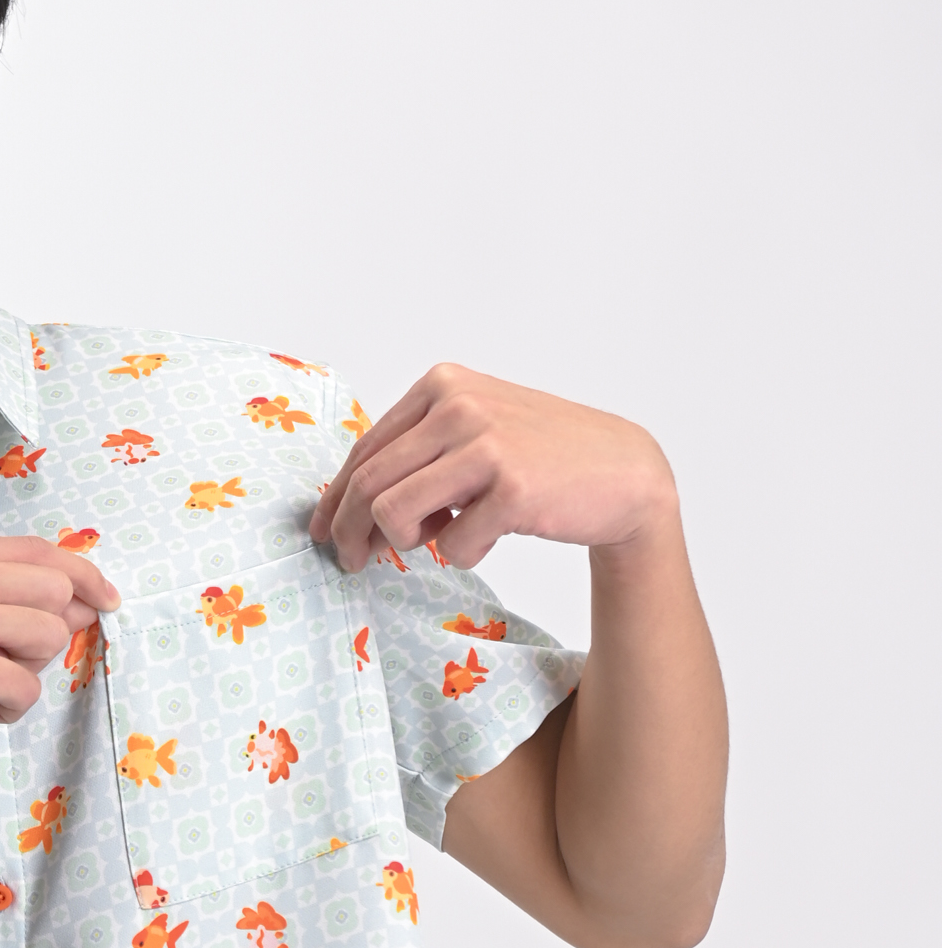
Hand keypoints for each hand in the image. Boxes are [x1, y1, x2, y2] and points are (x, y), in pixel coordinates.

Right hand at [0, 535, 119, 818]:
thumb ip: (2, 599)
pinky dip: (8, 711)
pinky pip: (30, 688)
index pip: (37, 550)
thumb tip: (87, 598)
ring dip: (26, 674)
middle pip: (55, 589)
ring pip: (51, 635)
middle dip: (44, 637)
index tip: (105, 600)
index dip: (82, 575)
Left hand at [309, 364, 677, 573]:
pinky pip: (450, 544)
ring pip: (392, 512)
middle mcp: (459, 405)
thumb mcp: (475, 431)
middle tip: (352, 562)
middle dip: (349, 532)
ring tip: (436, 538)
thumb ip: (419, 452)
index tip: (324, 531)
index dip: (335, 499)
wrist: (623, 473)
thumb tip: (351, 502)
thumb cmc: (542, 458)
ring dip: (404, 542)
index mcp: (443, 385)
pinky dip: (462, 553)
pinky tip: (490, 535)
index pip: (366, 449)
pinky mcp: (511, 487)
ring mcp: (485, 443)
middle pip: (369, 483)